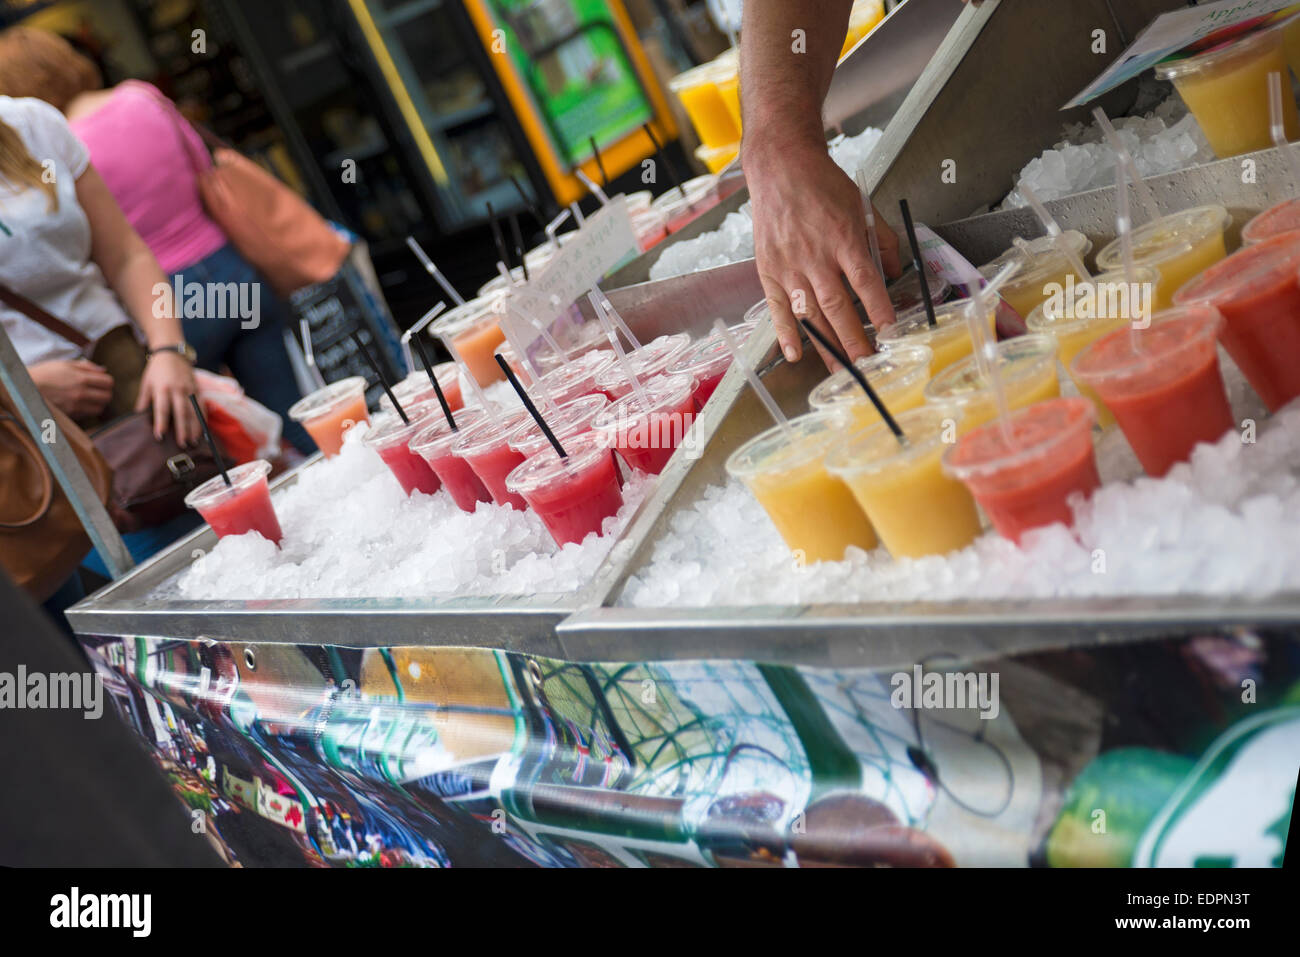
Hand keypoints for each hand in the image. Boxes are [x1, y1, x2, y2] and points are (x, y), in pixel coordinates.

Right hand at [28, 359, 114, 419]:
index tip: (101, 381)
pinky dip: (87, 411)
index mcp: (82, 378)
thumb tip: (103, 370)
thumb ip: (86, 367)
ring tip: (90, 399)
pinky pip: (87, 415)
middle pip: (107, 397)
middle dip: (105, 393)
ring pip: (99, 409)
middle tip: (98, 391)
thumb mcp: (65, 364)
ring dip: (98, 404)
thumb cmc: (45, 373)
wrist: (25, 387)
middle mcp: (81, 393)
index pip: (109, 382)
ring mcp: (76, 405)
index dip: (107, 381)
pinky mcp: (69, 415)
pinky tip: (80, 405)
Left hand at [136, 350, 198, 444]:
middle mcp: (178, 389)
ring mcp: (190, 389)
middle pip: (181, 412)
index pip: (162, 409)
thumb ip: (143, 400)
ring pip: (194, 411)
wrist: (172, 352)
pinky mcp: (198, 389)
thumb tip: (138, 417)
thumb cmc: (156, 370)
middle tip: (182, 444)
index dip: (161, 423)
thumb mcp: (146, 383)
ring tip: (194, 441)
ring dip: (195, 427)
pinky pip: (202, 406)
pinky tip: (202, 430)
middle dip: (182, 429)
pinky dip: (203, 418)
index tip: (160, 436)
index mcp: (162, 388)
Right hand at [746, 137, 900, 368]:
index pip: (865, 281)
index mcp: (843, 237)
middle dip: (853, 339)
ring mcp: (790, 265)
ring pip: (810, 312)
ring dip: (825, 344)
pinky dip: (785, 333)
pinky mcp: (769, 269)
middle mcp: (815, 255)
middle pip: (837, 305)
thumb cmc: (822, 185)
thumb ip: (881, 240)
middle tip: (867, 364)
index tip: (890, 333)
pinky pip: (777, 307)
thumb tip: (893, 270)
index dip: (879, 309)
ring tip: (839, 369)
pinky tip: (794, 354)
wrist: (781, 167)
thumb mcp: (862, 205)